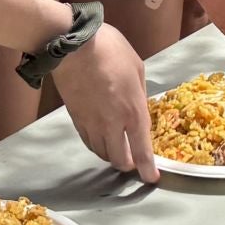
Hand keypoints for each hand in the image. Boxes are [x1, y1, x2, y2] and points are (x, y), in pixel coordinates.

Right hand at [53, 22, 157, 182]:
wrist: (73, 47)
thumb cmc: (110, 51)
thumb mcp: (137, 68)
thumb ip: (140, 93)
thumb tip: (140, 105)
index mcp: (132, 111)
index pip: (142, 149)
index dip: (147, 168)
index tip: (151, 177)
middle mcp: (112, 124)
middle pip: (119, 159)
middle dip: (129, 164)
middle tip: (134, 161)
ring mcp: (91, 124)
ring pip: (102, 153)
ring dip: (112, 156)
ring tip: (118, 151)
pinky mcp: (76, 119)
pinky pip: (88, 142)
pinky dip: (97, 146)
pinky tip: (101, 140)